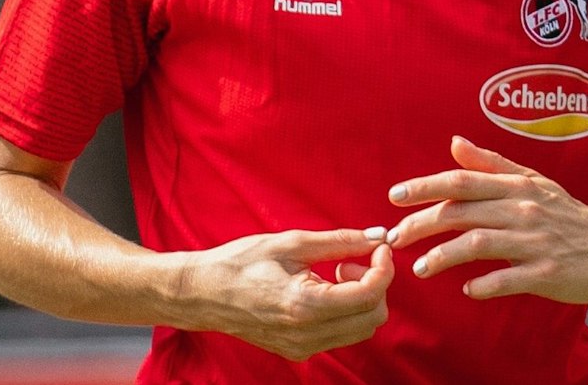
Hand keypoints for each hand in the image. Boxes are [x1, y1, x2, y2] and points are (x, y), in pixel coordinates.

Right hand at [175, 227, 393, 361]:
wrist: (202, 294)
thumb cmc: (241, 263)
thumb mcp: (292, 243)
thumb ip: (340, 240)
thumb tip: (378, 236)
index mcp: (305, 305)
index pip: (370, 295)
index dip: (384, 267)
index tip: (378, 246)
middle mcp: (307, 334)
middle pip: (373, 317)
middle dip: (375, 284)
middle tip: (349, 260)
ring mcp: (303, 347)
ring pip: (361, 329)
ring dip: (361, 299)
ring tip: (334, 273)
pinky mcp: (298, 351)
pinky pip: (340, 335)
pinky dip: (346, 311)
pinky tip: (322, 289)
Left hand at [385, 136, 587, 302]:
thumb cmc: (567, 215)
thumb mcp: (533, 182)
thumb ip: (491, 164)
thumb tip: (455, 143)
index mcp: (517, 186)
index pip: (462, 181)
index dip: (426, 187)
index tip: (395, 196)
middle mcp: (524, 209)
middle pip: (462, 212)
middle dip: (422, 224)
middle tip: (394, 239)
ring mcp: (535, 242)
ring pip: (478, 243)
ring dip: (443, 256)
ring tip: (420, 268)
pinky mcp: (547, 273)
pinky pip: (507, 278)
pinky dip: (483, 285)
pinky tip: (467, 289)